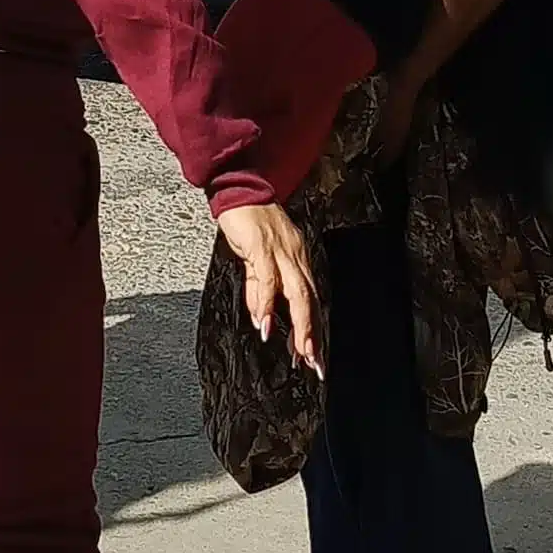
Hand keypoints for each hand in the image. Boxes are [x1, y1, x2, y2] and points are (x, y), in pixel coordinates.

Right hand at [213, 199, 321, 374]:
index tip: (313, 357)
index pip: (310, 301)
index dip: (312, 329)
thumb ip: (259, 289)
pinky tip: (266, 325)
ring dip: (299, 325)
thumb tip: (262, 318)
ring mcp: (280, 251)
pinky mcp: (262, 245)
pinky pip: (268, 280)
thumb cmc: (249, 222)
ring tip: (297, 353)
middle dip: (312, 335)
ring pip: (296, 293)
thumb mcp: (256, 260)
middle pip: (309, 300)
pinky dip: (268, 304)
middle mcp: (295, 256)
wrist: (239, 188)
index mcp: (297, 259)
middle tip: (313, 364)